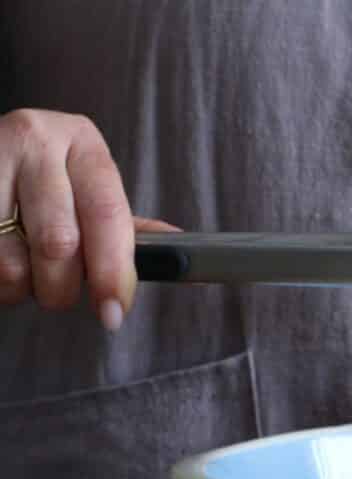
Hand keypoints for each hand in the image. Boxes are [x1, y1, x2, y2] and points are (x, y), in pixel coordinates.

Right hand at [0, 108, 176, 329]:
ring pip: (11, 259)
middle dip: (63, 287)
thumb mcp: (91, 192)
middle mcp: (36, 139)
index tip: (114, 312)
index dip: (113, 272)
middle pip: (59, 243)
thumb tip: (180, 261)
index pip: (107, 215)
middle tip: (60, 293)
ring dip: (22, 287)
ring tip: (24, 273)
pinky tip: (1, 263)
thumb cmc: (52, 184)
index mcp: (83, 144)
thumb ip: (128, 231)